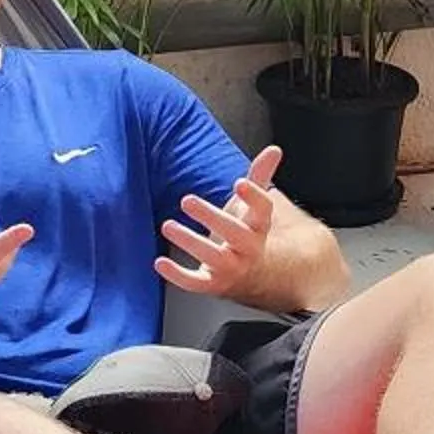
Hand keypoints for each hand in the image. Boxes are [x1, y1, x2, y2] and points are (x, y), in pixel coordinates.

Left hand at [155, 145, 281, 300]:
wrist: (255, 275)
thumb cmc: (248, 234)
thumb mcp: (254, 207)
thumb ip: (260, 176)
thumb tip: (274, 149)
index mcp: (259, 226)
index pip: (263, 210)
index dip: (253, 197)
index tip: (239, 183)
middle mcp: (248, 249)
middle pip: (235, 234)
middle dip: (212, 217)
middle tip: (187, 200)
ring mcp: (232, 268)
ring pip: (214, 258)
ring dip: (190, 242)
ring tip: (168, 225)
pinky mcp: (213, 284)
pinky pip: (196, 283)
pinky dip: (177, 275)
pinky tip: (160, 262)